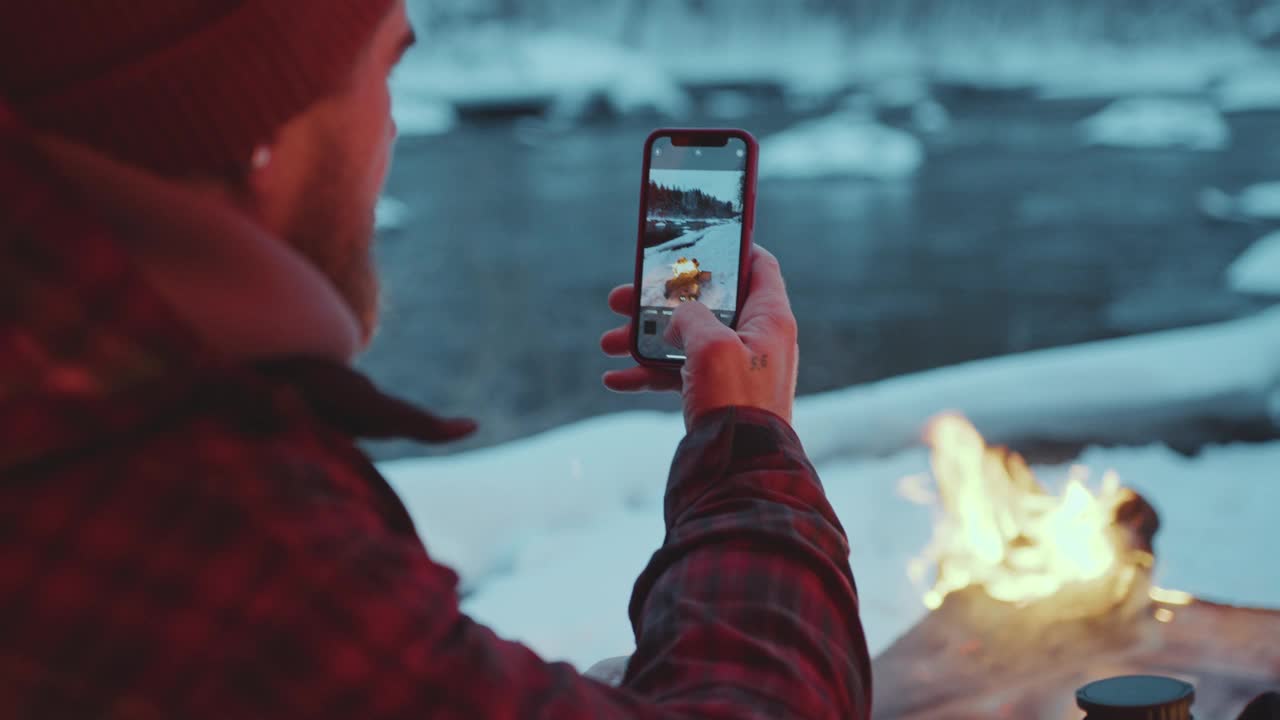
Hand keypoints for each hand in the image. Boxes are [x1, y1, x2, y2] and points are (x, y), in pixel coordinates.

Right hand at [600, 244, 798, 430]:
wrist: (738, 469)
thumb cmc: (736, 402)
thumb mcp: (711, 345)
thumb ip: (691, 316)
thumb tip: (678, 316)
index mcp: (769, 318)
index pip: (757, 266)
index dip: (729, 248)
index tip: (695, 242)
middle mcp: (755, 340)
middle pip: (705, 304)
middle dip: (659, 301)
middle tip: (619, 299)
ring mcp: (735, 369)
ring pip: (684, 340)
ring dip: (644, 338)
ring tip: (608, 343)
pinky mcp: (717, 396)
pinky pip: (678, 375)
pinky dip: (648, 374)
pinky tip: (615, 379)